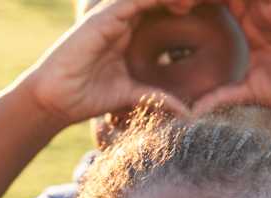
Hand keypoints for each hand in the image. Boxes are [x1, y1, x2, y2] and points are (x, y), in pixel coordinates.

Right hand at [22, 0, 193, 127]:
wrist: (54, 99)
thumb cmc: (86, 96)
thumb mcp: (130, 95)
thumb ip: (156, 98)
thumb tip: (185, 113)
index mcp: (128, 30)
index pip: (162, 6)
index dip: (185, 3)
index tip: (216, 7)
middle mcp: (121, 17)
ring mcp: (111, 15)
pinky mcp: (102, 18)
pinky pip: (134, 0)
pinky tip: (183, 1)